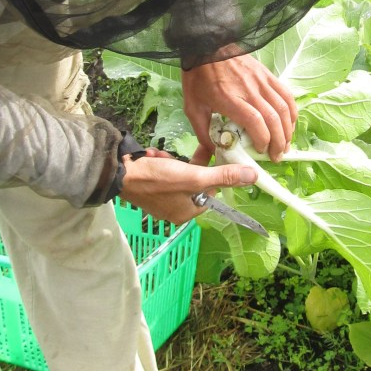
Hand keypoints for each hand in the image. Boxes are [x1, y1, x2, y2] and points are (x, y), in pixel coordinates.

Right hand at [118, 149, 256, 224]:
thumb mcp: (193, 176)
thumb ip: (223, 176)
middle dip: (186, 165)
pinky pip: (164, 172)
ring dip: (173, 161)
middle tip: (173, 160)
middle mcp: (175, 210)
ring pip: (179, 174)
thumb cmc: (156, 179)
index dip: (209, 173)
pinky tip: (152, 158)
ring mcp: (161, 199)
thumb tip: (253, 176)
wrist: (117, 173)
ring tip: (160, 159)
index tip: (204, 157)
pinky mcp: (149, 187)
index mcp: (186, 214)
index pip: (210, 192)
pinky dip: (161, 161)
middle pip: (195, 182)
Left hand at [181, 54, 296, 162]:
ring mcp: (261, 81)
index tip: (261, 151)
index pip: (256, 122)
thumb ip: (202, 131)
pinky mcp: (267, 74)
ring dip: (288, 129)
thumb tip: (213, 151)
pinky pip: (286, 94)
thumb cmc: (198, 77)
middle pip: (274, 119)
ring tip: (285, 143)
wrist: (206, 45)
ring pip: (284, 107)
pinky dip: (291, 111)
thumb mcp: (192, 106)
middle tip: (277, 156)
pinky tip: (290, 123)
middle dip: (279, 141)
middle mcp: (250, 90)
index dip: (263, 140)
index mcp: (230, 99)